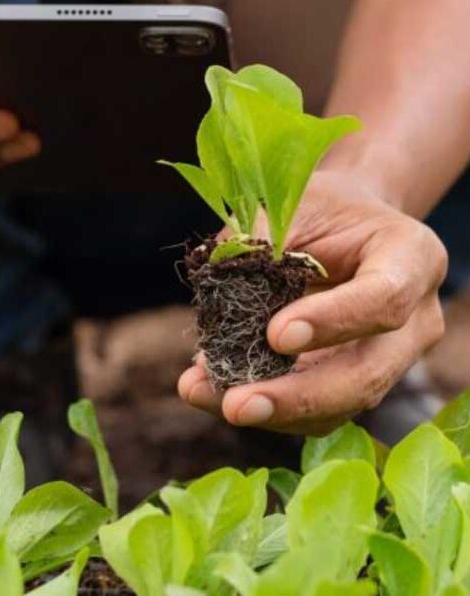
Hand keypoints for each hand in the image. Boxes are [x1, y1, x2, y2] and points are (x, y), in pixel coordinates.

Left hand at [177, 170, 447, 434]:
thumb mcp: (291, 206)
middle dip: (298, 396)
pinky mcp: (356, 383)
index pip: (383, 298)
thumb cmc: (319, 210)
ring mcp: (390, 359)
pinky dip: (263, 408)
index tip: (275, 336)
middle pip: (367, 373)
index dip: (332, 322)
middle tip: (235, 405)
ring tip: (203, 395)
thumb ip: (259, 245)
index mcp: (411, 257)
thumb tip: (216, 298)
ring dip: (270, 411)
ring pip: (341, 404)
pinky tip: (210, 394)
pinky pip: (316, 412)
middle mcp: (415, 318)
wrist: (343, 226)